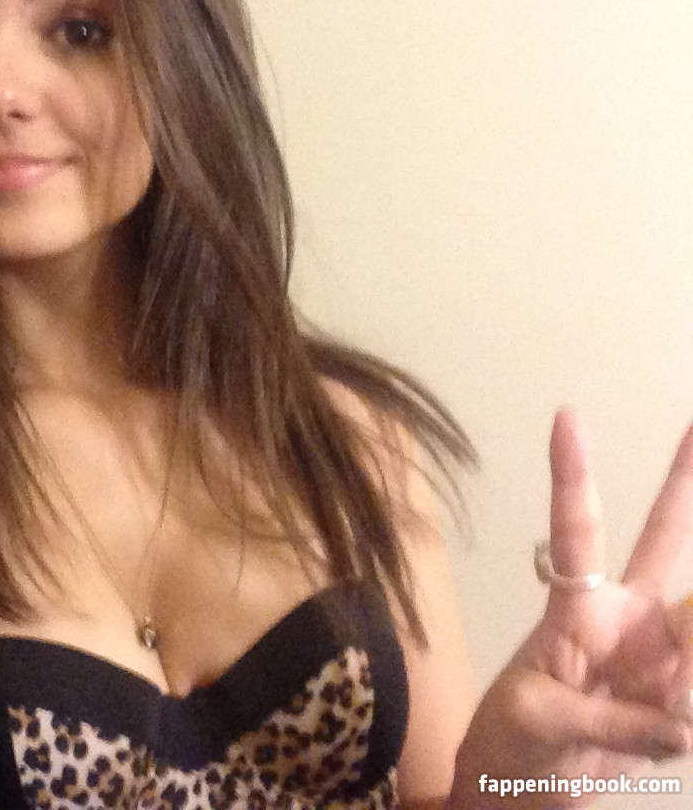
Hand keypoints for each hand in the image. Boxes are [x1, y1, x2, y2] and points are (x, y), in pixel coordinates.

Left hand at [449, 408, 692, 808]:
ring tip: (622, 707)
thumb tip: (684, 726)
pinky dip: (681, 716)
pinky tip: (667, 728)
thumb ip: (611, 722)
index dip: (574, 476)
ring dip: (685, 659)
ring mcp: (659, 656)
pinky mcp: (678, 700)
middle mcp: (626, 619)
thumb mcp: (539, 724)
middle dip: (684, 484)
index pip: (577, 531)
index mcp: (576, 608)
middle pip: (665, 542)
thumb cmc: (513, 742)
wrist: (522, 794)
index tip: (567, 416)